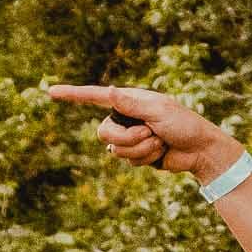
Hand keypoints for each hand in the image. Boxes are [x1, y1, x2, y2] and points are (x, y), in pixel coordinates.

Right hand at [49, 83, 243, 180]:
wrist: (200, 150)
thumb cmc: (184, 124)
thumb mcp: (158, 111)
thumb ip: (132, 104)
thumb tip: (108, 91)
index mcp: (130, 101)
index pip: (95, 97)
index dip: (73, 95)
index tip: (51, 92)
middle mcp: (126, 117)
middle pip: (103, 132)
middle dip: (127, 138)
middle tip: (151, 134)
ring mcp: (130, 136)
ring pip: (115, 150)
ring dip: (140, 149)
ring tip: (159, 142)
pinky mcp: (136, 154)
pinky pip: (128, 161)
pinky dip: (145, 158)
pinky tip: (160, 152)